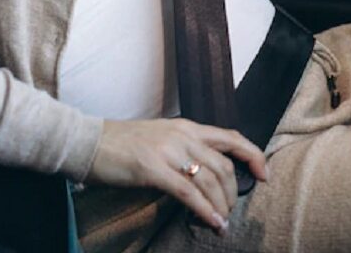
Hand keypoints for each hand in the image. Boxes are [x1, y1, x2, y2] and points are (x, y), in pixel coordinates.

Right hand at [86, 118, 267, 231]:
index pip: (231, 137)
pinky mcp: (151, 169)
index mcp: (186, 127)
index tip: (264, 175)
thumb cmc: (121, 144)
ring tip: (221, 223)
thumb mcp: (160, 138)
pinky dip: (204, 210)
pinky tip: (212, 222)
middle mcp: (182, 135)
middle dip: (233, 193)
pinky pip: (187, 193)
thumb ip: (184, 149)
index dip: (253, 156)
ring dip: (220, 206)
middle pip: (224, 166)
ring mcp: (167, 151)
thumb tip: (205, 174)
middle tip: (230, 211)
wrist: (86, 141)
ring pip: (210, 180)